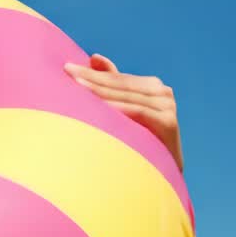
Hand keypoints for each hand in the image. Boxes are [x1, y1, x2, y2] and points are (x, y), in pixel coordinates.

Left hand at [64, 53, 182, 171]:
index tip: (66, 68)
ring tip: (75, 85)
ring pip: (125, 96)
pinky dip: (116, 108)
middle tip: (66, 71)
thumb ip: (111, 84)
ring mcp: (168, 106)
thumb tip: (94, 57)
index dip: (91, 73)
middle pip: (119, 84)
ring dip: (99, 91)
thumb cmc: (135, 143)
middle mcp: (163, 92)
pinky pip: (136, 112)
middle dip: (91, 79)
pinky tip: (96, 104)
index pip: (115, 77)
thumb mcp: (122, 109)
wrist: (158, 179)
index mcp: (152, 86)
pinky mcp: (169, 122)